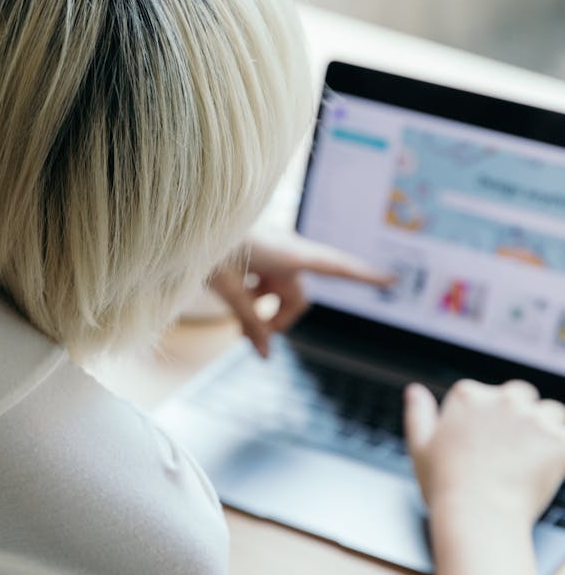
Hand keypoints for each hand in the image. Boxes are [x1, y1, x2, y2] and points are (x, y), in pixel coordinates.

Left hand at [208, 228, 391, 357]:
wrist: (182, 219)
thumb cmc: (207, 247)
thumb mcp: (228, 290)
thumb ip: (249, 322)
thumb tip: (265, 355)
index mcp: (290, 253)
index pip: (338, 267)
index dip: (365, 276)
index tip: (392, 280)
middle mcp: (287, 250)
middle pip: (296, 296)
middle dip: (276, 319)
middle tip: (247, 336)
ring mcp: (272, 250)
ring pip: (279, 290)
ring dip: (261, 307)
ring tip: (234, 318)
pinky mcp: (258, 251)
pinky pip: (267, 278)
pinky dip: (254, 293)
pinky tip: (232, 294)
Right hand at [404, 378, 564, 522]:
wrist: (478, 517)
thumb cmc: (447, 486)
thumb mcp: (421, 448)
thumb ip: (418, 414)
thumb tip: (415, 391)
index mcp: (468, 396)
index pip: (485, 393)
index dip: (486, 418)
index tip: (485, 442)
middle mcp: (501, 399)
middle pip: (520, 394)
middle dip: (519, 415)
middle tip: (511, 450)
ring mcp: (532, 417)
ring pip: (550, 411)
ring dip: (545, 428)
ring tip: (532, 459)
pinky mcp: (558, 439)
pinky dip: (560, 450)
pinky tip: (548, 468)